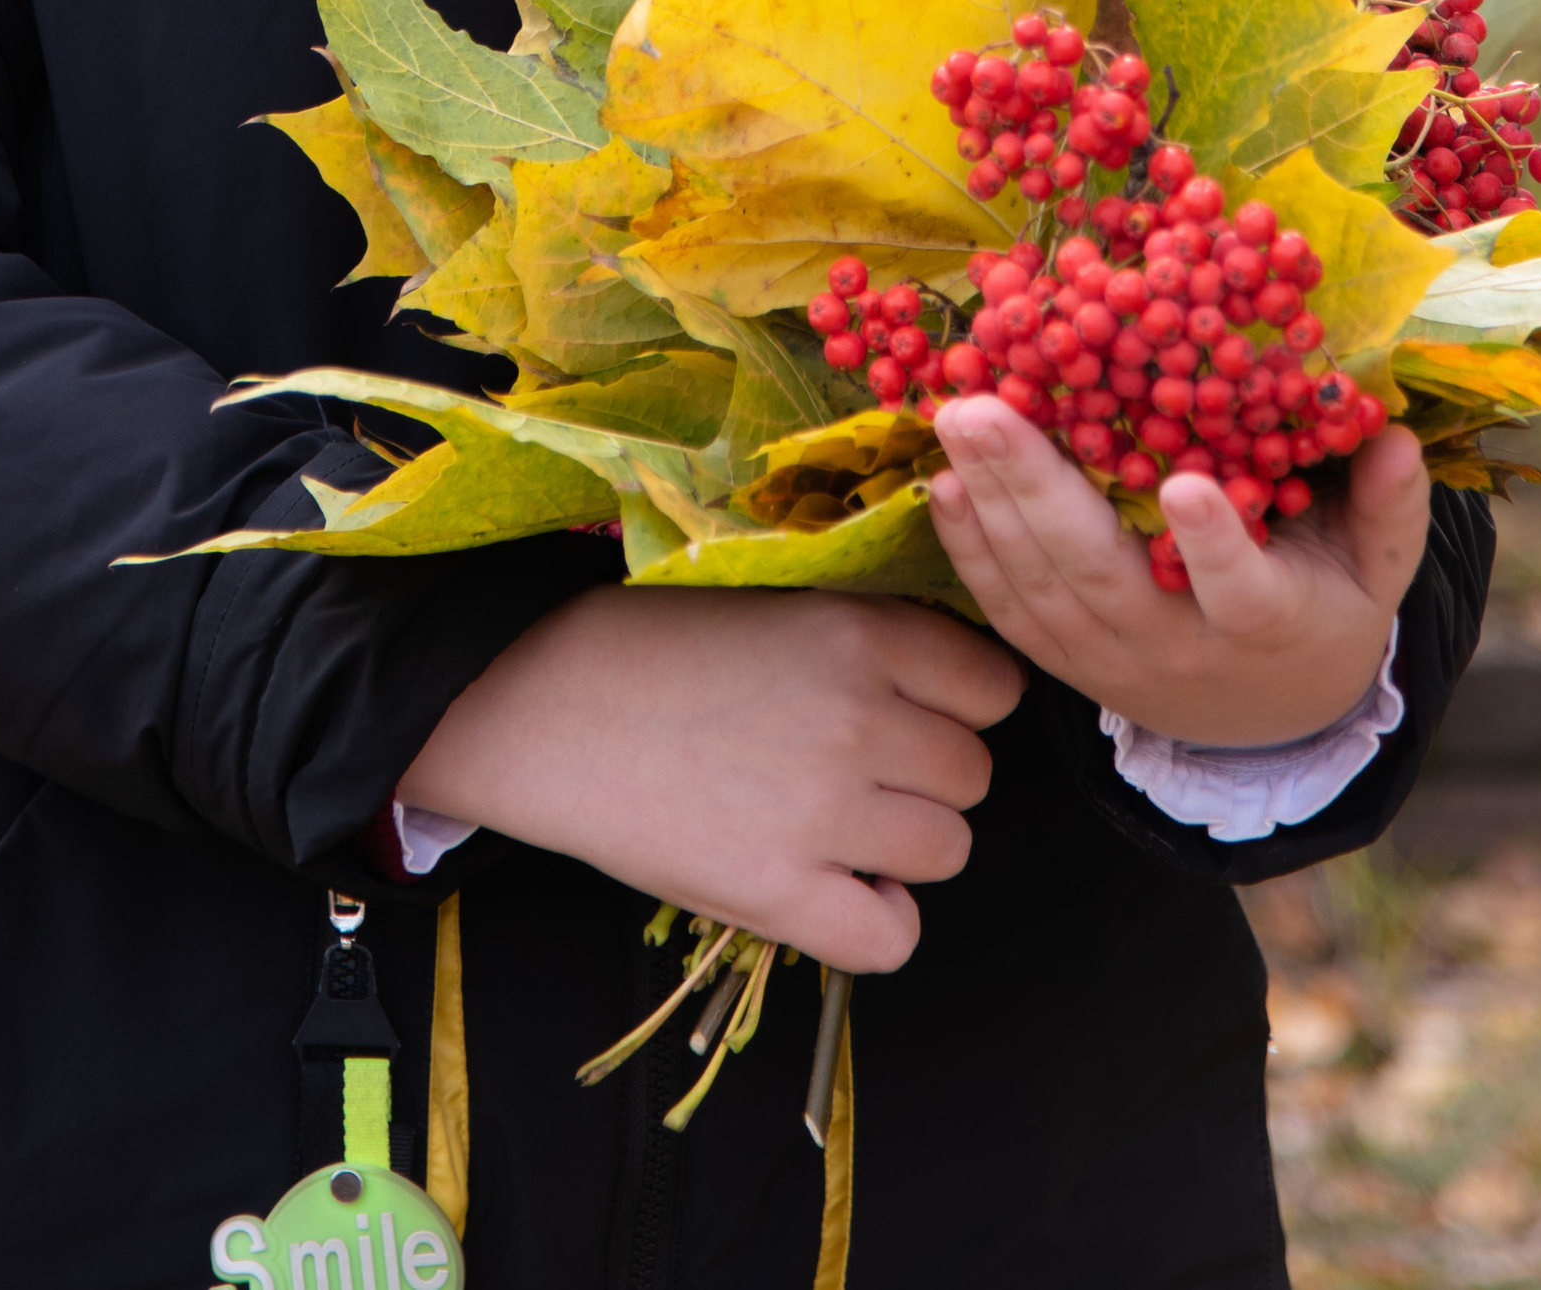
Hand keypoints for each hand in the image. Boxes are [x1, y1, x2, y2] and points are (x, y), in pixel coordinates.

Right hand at [399, 585, 1022, 971]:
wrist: (547, 705)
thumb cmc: (654, 644)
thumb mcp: (778, 602)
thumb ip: (868, 640)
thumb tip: (953, 687)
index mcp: (857, 632)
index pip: (994, 687)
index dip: (963, 704)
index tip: (923, 712)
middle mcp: (857, 718)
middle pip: (974, 775)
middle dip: (930, 777)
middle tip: (864, 771)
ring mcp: (822, 811)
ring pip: (948, 850)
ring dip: (906, 846)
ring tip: (841, 826)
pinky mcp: (779, 893)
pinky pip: (892, 938)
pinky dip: (878, 923)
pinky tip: (837, 891)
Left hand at [927, 398, 1427, 745]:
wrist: (1267, 720)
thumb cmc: (1323, 610)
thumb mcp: (1376, 571)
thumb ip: (1388, 507)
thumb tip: (1393, 435)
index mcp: (1267, 626)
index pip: (1241, 593)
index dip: (1214, 547)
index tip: (1184, 484)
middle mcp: (1180, 650)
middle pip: (1102, 576)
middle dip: (1038, 492)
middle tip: (984, 409)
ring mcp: (1113, 662)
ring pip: (1043, 588)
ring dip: (991, 503)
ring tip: (954, 418)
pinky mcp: (1066, 662)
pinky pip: (1010, 610)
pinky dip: (972, 549)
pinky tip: (945, 483)